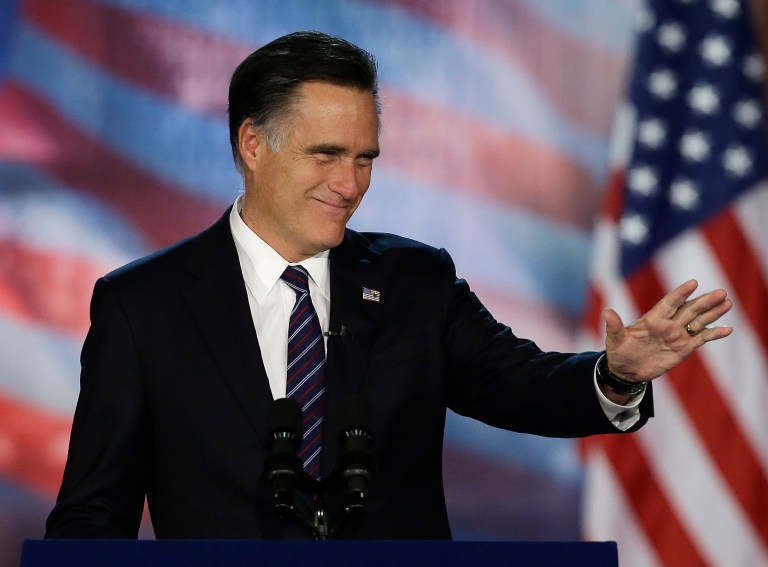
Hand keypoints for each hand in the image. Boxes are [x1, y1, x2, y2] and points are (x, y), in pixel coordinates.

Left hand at [602, 279, 732, 382]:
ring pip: (698, 321)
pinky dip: (714, 334)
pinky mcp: (683, 348)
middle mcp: (668, 324)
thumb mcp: (614, 339)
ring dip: (712, 313)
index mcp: (652, 319)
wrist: (626, 370)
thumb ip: (614, 326)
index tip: (693, 283)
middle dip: (704, 301)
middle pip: (689, 309)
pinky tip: (727, 329)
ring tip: (727, 303)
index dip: (680, 293)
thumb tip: (606, 311)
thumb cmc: (619, 351)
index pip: (669, 302)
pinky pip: (701, 339)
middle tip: (721, 292)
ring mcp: (677, 335)